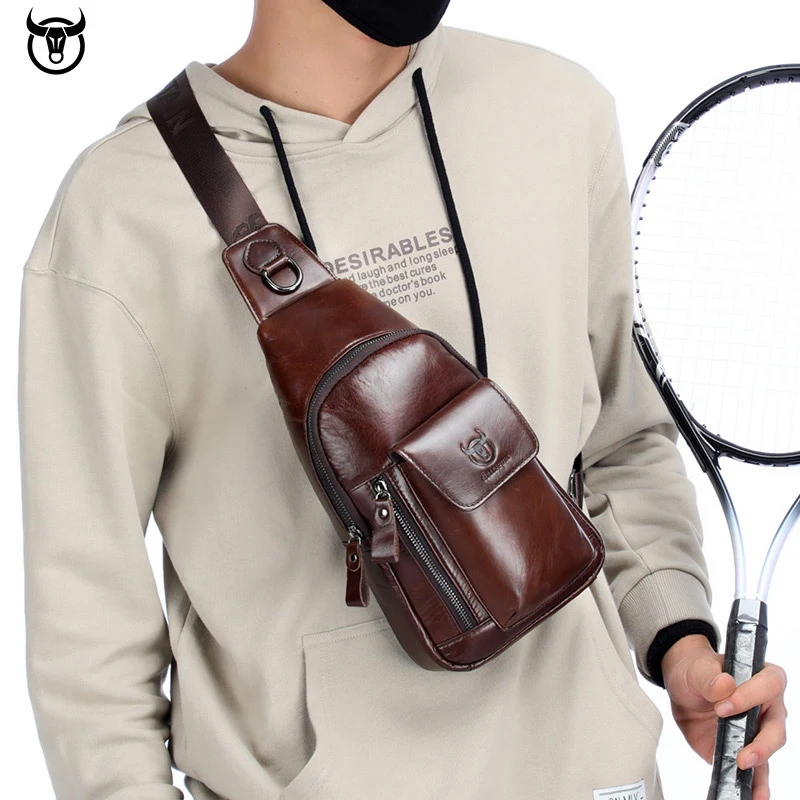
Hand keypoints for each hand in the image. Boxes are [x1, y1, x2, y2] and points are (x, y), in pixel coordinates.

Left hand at [661, 634, 787, 799]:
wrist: (683, 688)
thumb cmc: (695, 671)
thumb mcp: (696, 669)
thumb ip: (709, 676)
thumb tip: (725, 685)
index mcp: (762, 677)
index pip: (770, 685)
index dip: (750, 697)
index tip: (722, 707)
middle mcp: (768, 707)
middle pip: (776, 728)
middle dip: (762, 744)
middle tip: (742, 756)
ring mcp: (758, 731)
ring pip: (769, 751)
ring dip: (760, 767)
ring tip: (748, 780)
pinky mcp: (746, 750)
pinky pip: (757, 771)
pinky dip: (756, 784)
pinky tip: (752, 795)